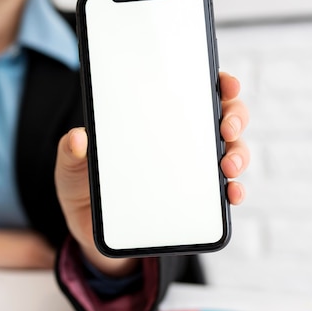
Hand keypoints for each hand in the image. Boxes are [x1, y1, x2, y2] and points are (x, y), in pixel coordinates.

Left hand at [54, 71, 249, 275]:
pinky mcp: (194, 199)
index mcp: (153, 119)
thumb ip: (71, 152)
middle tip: (226, 127)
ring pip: (231, 151)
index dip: (216, 82)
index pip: (192, 91)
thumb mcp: (71, 166)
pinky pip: (223, 191)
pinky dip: (234, 190)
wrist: (90, 227)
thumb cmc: (83, 185)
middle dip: (235, 116)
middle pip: (222, 117)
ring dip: (239, 154)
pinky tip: (231, 193)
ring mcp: (190, 168)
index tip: (225, 83)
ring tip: (228, 164)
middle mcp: (179, 139)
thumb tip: (78, 138)